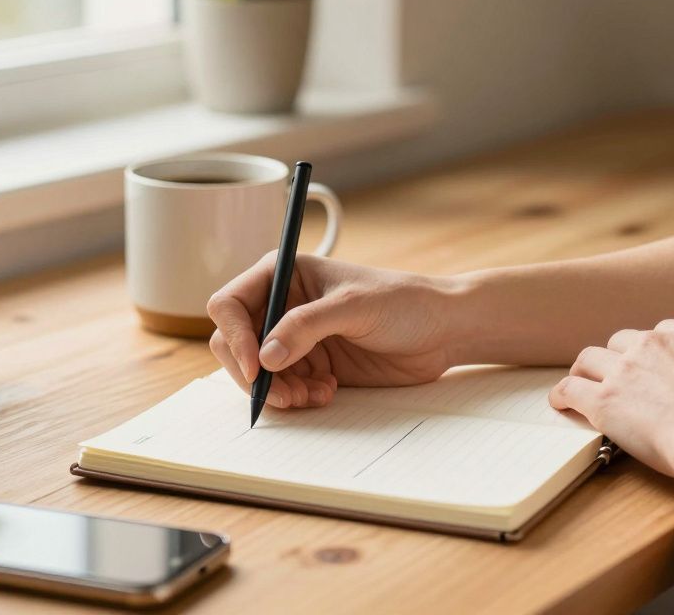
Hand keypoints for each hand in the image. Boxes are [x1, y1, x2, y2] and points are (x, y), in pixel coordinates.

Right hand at [207, 254, 457, 409]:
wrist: (443, 330)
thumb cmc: (404, 302)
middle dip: (254, 373)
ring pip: (257, 372)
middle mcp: (282, 305)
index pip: (230, 304)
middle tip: (282, 395)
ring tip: (313, 395)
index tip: (256, 367)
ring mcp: (295, 338)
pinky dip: (297, 397)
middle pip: (235, 343)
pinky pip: (283, 388)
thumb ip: (307, 327)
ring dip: (278, 390)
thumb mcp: (353, 307)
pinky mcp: (311, 365)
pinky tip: (327, 392)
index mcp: (284, 274)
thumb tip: (265, 357)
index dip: (235, 336)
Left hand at [548, 316, 673, 475]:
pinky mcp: (605, 398)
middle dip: (620, 358)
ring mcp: (625, 368)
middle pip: (622, 342)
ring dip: (586, 371)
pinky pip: (571, 388)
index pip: (660, 332)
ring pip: (590, 358)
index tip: (652, 367)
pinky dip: (563, 394)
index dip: (654, 352)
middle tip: (619, 378)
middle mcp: (652, 341)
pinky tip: (562, 402)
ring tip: (582, 383)